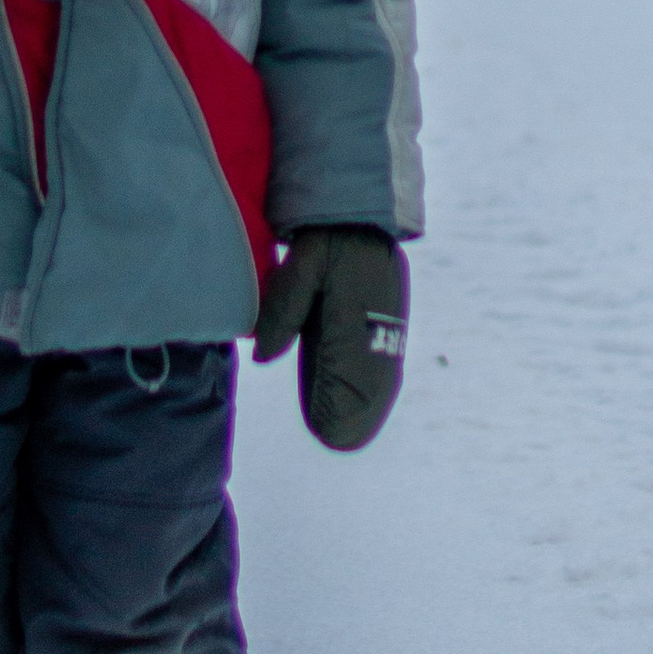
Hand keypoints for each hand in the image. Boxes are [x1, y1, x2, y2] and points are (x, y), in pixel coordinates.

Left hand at [252, 227, 408, 450]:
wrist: (360, 211)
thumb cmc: (325, 237)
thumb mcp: (300, 266)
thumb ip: (283, 310)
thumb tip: (264, 358)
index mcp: (354, 309)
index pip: (347, 369)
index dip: (338, 403)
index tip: (326, 431)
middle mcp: (376, 321)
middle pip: (370, 380)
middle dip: (352, 413)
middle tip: (334, 442)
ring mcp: (386, 322)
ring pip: (380, 375)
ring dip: (366, 405)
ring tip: (344, 437)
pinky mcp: (388, 319)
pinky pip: (384, 362)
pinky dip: (375, 388)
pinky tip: (363, 408)